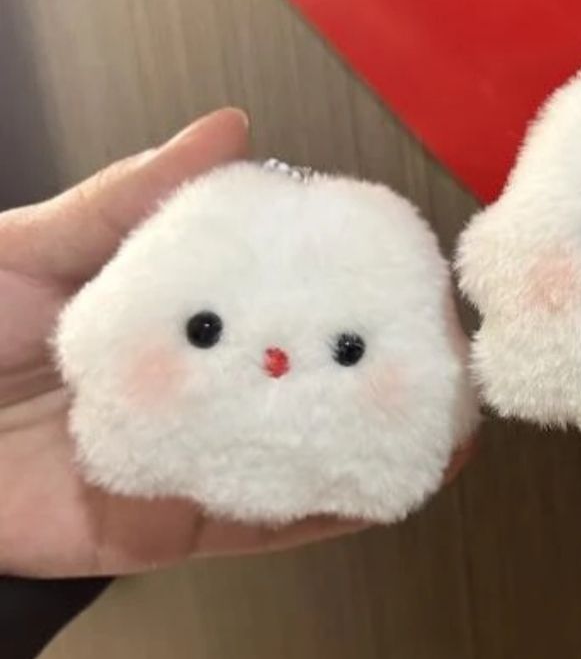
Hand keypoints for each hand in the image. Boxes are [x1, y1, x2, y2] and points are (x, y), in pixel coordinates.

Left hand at [0, 112, 466, 577]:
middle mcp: (195, 394)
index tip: (409, 277)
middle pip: (303, 390)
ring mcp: (187, 464)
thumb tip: (234, 129)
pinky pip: (257, 526)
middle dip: (384, 378)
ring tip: (448, 429)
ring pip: (299, 461)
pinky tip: (380, 488)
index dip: (348, 294)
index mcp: (177, 323)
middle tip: (455, 359)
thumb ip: (138, 195)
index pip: (279, 308)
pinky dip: (324, 512)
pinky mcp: (165, 529)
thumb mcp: (46, 243)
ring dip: (374, 447)